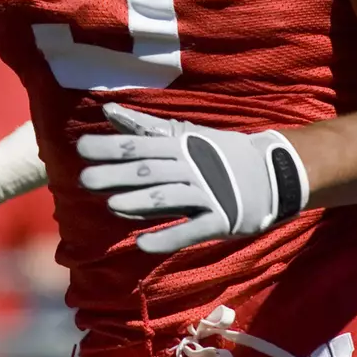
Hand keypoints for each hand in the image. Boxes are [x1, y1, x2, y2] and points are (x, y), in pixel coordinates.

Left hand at [77, 103, 307, 253]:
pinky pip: (191, 230)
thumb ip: (144, 127)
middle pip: (149, 169)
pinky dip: (167, 237)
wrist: (275, 170)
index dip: (111, 144)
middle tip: (84, 180)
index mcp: (182, 145)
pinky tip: (142, 244)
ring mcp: (207, 193)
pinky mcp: (221, 219)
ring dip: (139, 202)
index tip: (81, 147)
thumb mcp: (184, 134)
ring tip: (112, 205)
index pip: (140, 144)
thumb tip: (108, 111)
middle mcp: (192, 166)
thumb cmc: (220, 152)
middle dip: (117, 174)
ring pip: (168, 198)